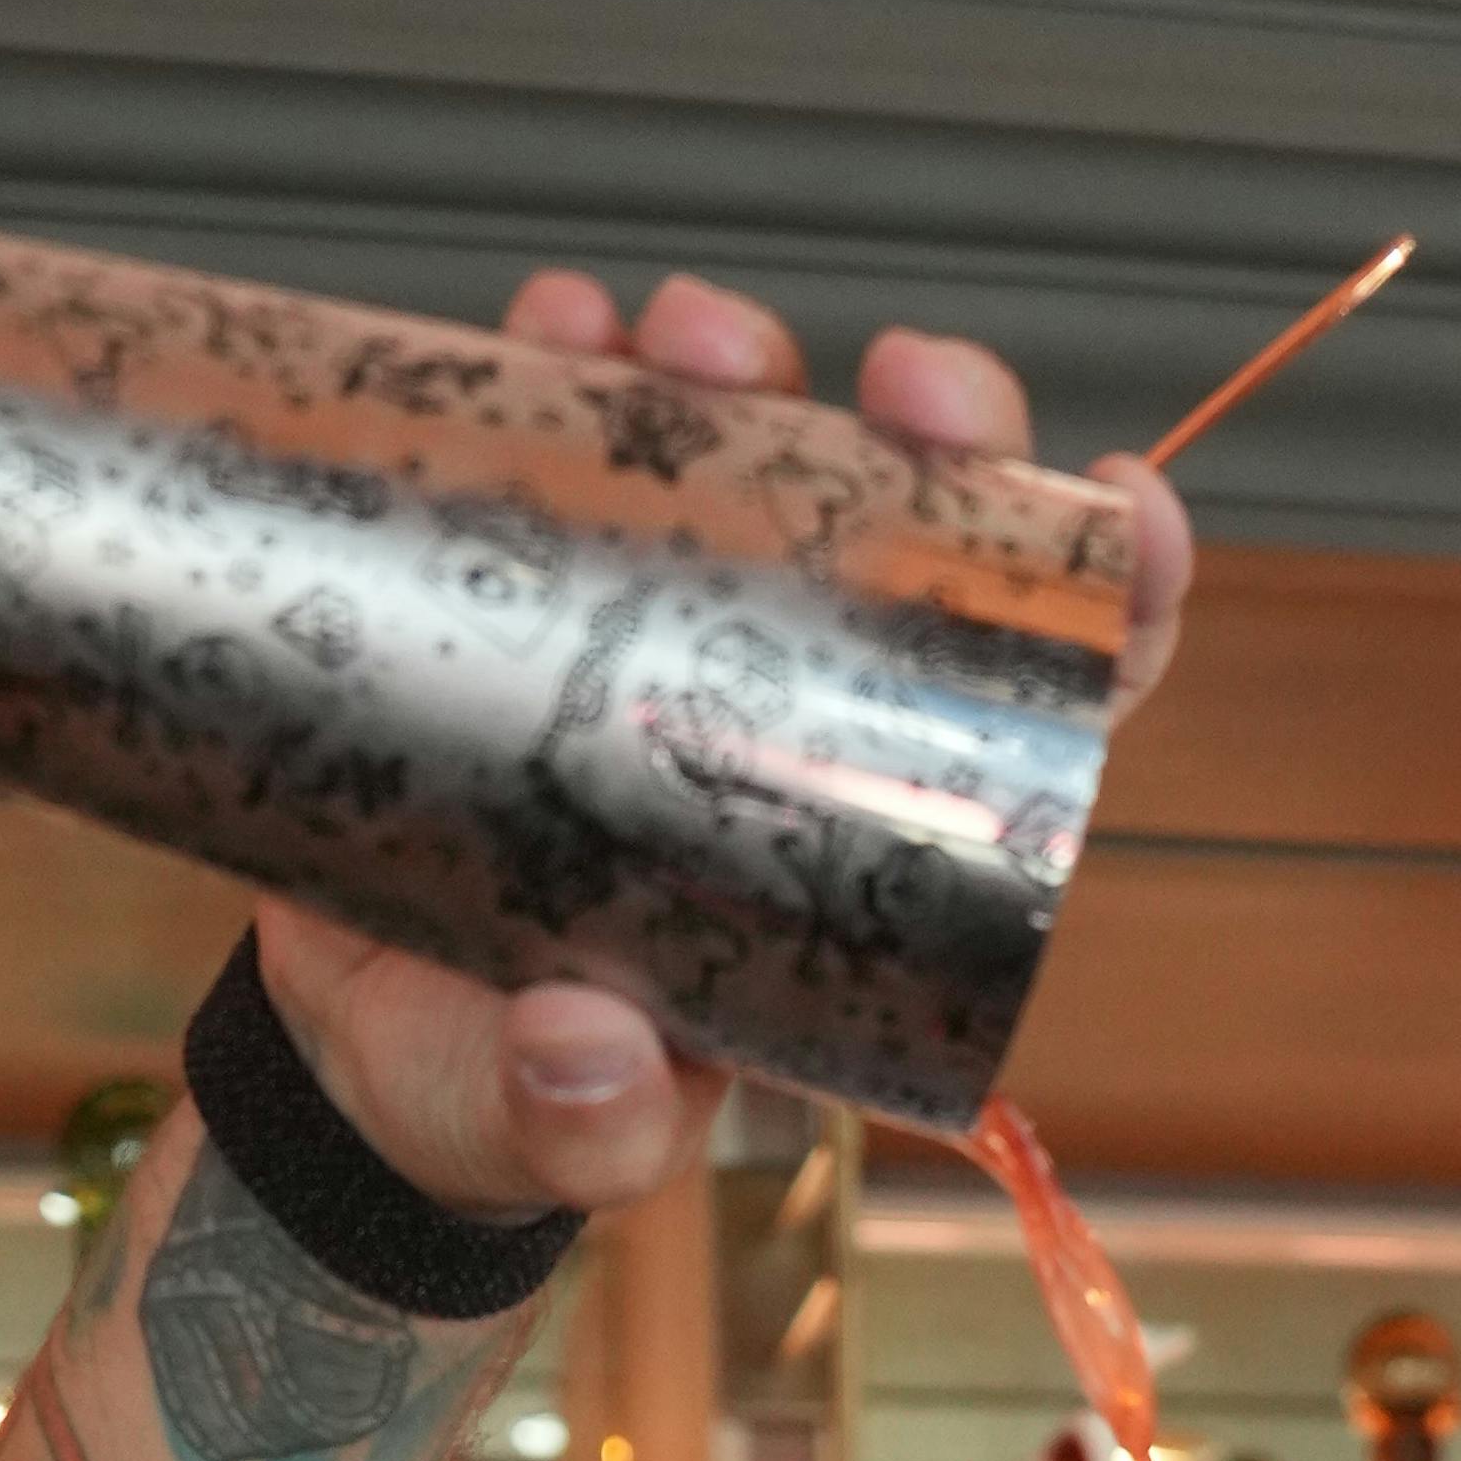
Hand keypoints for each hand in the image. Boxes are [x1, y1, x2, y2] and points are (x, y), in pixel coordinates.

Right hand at [249, 263, 1196, 1225]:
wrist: (341, 1052)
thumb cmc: (497, 1088)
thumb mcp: (549, 1129)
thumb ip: (588, 1123)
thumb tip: (590, 1056)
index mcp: (855, 842)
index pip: (1033, 706)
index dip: (1105, 602)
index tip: (1119, 510)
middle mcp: (780, 708)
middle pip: (910, 533)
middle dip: (929, 428)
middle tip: (895, 388)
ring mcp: (659, 626)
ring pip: (749, 452)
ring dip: (737, 368)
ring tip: (681, 346)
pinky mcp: (532, 578)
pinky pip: (566, 441)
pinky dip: (563, 364)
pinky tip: (549, 331)